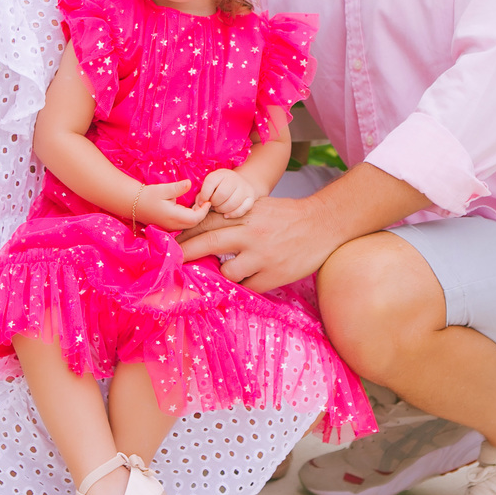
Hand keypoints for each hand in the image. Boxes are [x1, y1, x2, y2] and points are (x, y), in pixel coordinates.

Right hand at [133, 179, 210, 232]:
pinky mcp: (168, 227)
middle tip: (204, 201)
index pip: (195, 218)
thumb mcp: (163, 189)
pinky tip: (188, 209)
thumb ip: (178, 188)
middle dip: (201, 214)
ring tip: (197, 204)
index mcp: (173, 216)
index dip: (204, 211)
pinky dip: (189, 218)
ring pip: (189, 226)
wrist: (133, 203)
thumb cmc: (148, 195)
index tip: (208, 201)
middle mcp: (172, 225)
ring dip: (196, 217)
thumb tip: (189, 183)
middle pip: (194, 223)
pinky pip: (183, 225)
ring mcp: (170, 228)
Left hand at [176, 194, 338, 290]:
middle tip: (174, 262)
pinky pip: (247, 287)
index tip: (173, 242)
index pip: (207, 222)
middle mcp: (250, 233)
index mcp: (245, 214)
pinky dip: (244, 285)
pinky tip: (248, 279)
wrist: (322, 224)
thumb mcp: (258, 207)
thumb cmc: (287, 215)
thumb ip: (234, 216)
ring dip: (223, 273)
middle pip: (209, 243)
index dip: (187, 233)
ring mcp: (262, 256)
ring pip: (227, 271)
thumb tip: (204, 225)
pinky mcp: (274, 275)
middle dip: (188, 253)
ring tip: (230, 271)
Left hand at [198, 168, 256, 219]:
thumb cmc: (219, 187)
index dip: (204, 195)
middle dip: (215, 203)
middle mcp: (233, 178)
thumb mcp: (210, 187)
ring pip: (233, 203)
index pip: (210, 182)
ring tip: (219, 209)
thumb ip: (201, 196)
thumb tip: (197, 207)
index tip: (202, 202)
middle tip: (213, 206)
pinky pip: (242, 209)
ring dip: (223, 210)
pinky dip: (233, 214)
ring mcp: (244, 187)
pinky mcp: (251, 197)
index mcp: (220, 174)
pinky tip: (227, 214)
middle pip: (222, 194)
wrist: (241, 182)